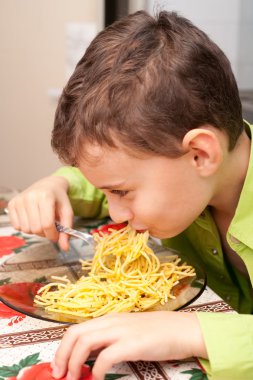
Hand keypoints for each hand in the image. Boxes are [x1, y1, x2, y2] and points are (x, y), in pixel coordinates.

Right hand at [7, 175, 72, 249]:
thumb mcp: (67, 212)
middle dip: (45, 234)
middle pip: (36, 228)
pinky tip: (32, 219)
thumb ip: (67, 230)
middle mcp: (30, 197)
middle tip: (50, 228)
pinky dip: (26, 227)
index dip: (53, 235)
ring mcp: (19, 200)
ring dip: (35, 230)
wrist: (49, 185)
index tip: (57, 236)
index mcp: (46, 196)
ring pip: (26, 229)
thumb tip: (65, 248)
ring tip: (41, 221)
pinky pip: (17, 226)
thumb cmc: (59, 199)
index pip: (47, 224)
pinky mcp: (12, 204)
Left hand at [51, 311, 207, 379]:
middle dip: (62, 355)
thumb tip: (92, 355)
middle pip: (75, 333)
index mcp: (110, 319)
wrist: (184, 329)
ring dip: (74, 363)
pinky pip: (107, 357)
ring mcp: (122, 331)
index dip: (63, 348)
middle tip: (59, 375)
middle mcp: (112, 322)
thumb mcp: (129, 331)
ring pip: (85, 342)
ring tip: (74, 379)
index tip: (59, 366)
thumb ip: (111, 338)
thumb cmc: (159, 333)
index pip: (77, 329)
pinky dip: (98, 370)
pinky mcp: (133, 344)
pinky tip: (99, 379)